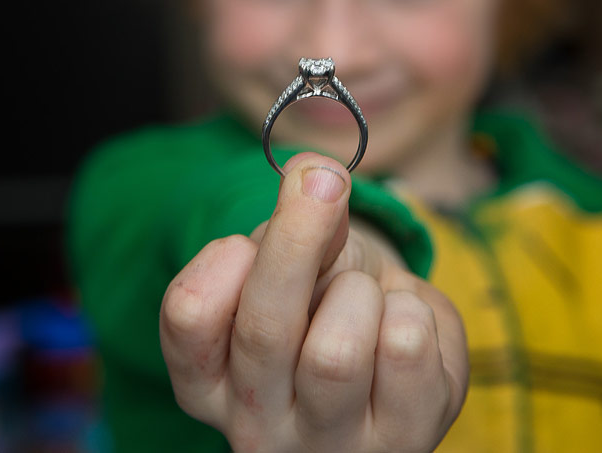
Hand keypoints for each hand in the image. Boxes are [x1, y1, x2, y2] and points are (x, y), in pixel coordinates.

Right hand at [160, 152, 467, 452]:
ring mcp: (332, 445)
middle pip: (265, 329)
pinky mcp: (405, 438)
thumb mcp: (301, 264)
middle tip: (325, 182)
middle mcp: (259, 429)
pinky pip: (407, 346)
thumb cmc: (327, 306)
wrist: (397, 362)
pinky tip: (401, 325)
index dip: (221, 259)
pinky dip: (411, 310)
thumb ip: (302, 221)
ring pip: (338, 350)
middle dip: (298, 237)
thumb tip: (317, 175)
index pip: (189, 317)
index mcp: (210, 385)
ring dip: (358, 292)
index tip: (248, 236)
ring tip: (362, 298)